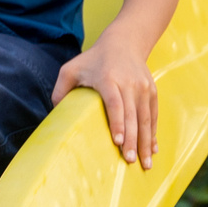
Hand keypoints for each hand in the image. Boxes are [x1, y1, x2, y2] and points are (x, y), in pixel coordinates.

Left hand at [53, 41, 158, 168]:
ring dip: (146, 142)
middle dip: (133, 140)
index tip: (119, 142)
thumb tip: (55, 114)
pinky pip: (153, 115)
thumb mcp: (71, 69)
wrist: (124, 43)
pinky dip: (153, 133)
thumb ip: (60, 90)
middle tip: (130, 161)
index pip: (115, 104)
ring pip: (145, 118)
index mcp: (109, 79)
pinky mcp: (152, 91)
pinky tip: (152, 150)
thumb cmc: (92, 60)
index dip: (118, 123)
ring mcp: (143, 88)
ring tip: (144, 164)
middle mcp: (129, 84)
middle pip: (132, 115)